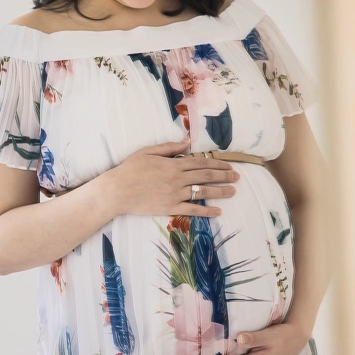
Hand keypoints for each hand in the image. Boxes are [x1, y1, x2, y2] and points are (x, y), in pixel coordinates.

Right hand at [105, 137, 239, 217]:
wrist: (117, 190)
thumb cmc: (129, 169)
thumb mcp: (148, 152)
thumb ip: (169, 147)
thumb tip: (187, 142)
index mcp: (173, 164)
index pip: (200, 162)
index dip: (217, 163)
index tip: (229, 165)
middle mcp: (178, 178)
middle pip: (206, 175)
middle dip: (224, 175)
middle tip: (237, 176)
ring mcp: (175, 194)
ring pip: (203, 191)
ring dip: (221, 191)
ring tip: (233, 191)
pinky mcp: (171, 207)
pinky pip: (193, 209)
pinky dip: (207, 211)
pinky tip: (218, 211)